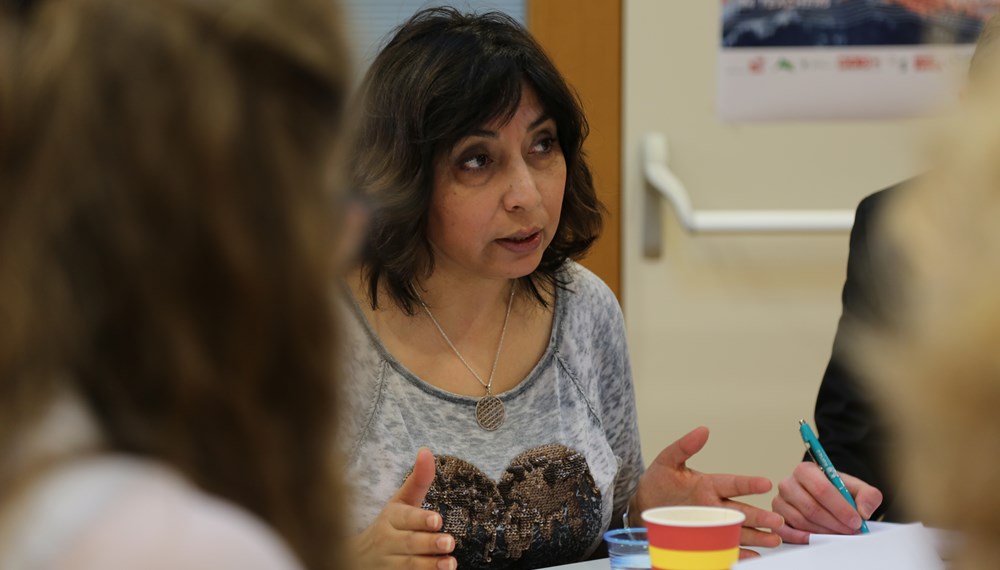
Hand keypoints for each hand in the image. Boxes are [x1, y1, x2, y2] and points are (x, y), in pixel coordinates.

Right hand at [349, 448, 456, 569]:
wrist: (358, 558)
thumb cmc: (389, 526)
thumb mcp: (401, 502)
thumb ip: (418, 480)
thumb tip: (427, 451)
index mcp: (391, 518)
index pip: (406, 518)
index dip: (421, 520)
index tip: (437, 520)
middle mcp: (387, 541)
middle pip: (409, 543)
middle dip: (429, 543)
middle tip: (449, 542)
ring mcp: (387, 564)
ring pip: (408, 565)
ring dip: (429, 565)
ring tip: (449, 563)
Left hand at [631, 427, 783, 559]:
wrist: (643, 507)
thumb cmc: (657, 484)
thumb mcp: (667, 462)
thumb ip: (684, 447)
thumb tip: (702, 430)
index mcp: (709, 485)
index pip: (733, 484)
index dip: (749, 484)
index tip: (765, 484)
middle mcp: (714, 506)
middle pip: (741, 511)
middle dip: (760, 517)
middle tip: (777, 520)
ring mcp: (711, 524)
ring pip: (739, 531)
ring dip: (757, 536)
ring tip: (774, 539)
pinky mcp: (706, 540)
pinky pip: (725, 547)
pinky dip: (739, 552)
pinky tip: (754, 556)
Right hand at [772, 461, 882, 543]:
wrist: (823, 495)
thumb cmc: (836, 490)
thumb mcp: (856, 488)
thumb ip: (868, 495)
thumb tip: (863, 511)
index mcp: (805, 470)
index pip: (821, 489)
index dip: (840, 507)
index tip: (856, 520)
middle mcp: (788, 483)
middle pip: (811, 508)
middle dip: (835, 523)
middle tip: (851, 531)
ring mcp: (780, 501)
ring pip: (801, 521)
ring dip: (823, 532)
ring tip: (839, 534)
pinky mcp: (777, 517)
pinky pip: (787, 531)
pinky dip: (803, 538)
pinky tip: (818, 539)